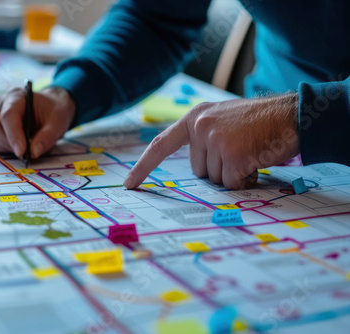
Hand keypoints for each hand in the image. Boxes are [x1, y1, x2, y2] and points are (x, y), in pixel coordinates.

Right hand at [0, 86, 75, 158]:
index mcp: (17, 96)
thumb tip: (33, 153)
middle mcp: (0, 103)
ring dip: (4, 147)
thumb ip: (47, 137)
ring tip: (22, 147)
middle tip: (25, 151)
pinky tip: (14, 147)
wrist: (48, 109)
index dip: (13, 135)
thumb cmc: (52, 112)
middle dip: (8, 143)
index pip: (8, 115)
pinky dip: (0, 148)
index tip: (22, 152)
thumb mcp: (58, 122)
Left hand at [124, 94, 299, 189]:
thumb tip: (198, 169)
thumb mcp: (222, 119)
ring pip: (215, 179)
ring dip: (233, 174)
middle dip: (218, 168)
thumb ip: (203, 137)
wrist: (292, 113)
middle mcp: (200, 127)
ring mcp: (215, 140)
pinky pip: (231, 183)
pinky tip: (256, 159)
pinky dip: (245, 179)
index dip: (144, 166)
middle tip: (240, 149)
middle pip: (198, 170)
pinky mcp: (232, 154)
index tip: (129, 183)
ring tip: (250, 151)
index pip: (161, 145)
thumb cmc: (259, 121)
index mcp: (194, 118)